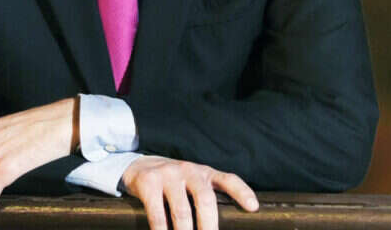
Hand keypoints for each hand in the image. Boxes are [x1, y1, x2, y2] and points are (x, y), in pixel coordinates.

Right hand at [121, 156, 258, 229]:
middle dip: (210, 227)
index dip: (242, 192)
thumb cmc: (173, 182)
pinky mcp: (149, 182)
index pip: (228, 179)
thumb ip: (207, 196)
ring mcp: (168, 175)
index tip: (253, 207)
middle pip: (205, 199)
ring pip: (182, 211)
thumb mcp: (193, 183)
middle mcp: (189, 170)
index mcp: (204, 173)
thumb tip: (223, 225)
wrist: (138, 167)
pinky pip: (157, 214)